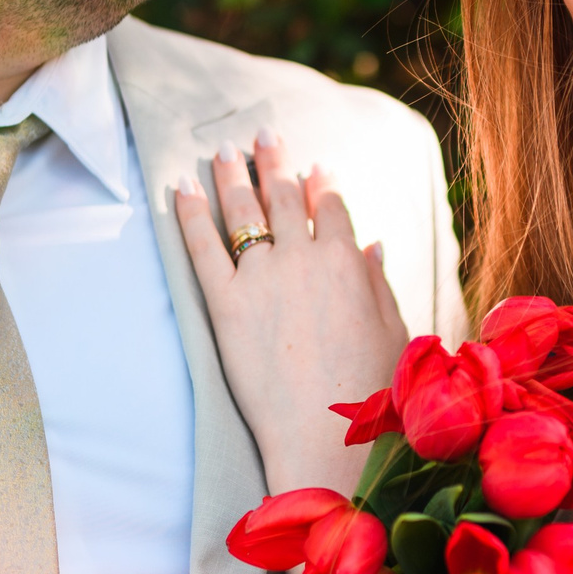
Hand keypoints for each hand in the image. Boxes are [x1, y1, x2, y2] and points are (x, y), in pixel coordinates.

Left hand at [174, 131, 409, 495]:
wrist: (326, 436)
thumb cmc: (370, 392)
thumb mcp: (392, 331)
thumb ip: (378, 283)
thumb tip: (371, 244)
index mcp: (348, 261)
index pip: (330, 207)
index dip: (319, 184)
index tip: (311, 168)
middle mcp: (303, 257)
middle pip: (284, 196)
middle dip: (273, 162)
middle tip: (262, 136)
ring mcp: (262, 277)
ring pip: (243, 210)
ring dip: (232, 174)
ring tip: (223, 152)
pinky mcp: (226, 303)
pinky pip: (202, 246)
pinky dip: (189, 213)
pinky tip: (180, 188)